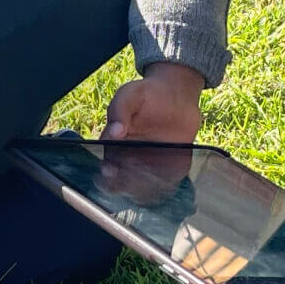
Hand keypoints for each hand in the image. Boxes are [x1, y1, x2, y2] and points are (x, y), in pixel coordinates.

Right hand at [97, 64, 207, 203]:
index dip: (107, 173)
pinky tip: (167, 181)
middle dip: (125, 185)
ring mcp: (149, 166)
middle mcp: (129, 160)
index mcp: (114, 145)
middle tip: (133, 176)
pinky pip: (165, 184)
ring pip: (143, 189)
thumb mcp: (131, 94)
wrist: (178, 96)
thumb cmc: (148, 94)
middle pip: (122, 183)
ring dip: (145, 189)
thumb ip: (120, 110)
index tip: (111, 170)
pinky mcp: (169, 169)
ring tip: (151, 179)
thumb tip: (115, 132)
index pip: (106, 166)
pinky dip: (165, 186)